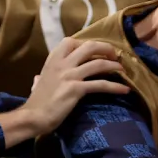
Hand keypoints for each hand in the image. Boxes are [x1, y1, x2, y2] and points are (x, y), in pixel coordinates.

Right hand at [1, 37, 126, 142]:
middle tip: (115, 56)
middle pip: (89, 46)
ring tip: (123, 71)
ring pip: (98, 63)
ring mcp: (69, 75)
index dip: (87, 43)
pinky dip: (116, 87)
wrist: (32, 116)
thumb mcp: (38, 83)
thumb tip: (38, 78)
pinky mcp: (76, 89)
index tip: (97, 51)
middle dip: (106, 48)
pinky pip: (101, 85)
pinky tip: (125, 90)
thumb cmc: (36, 102)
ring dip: (114, 66)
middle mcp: (62, 63)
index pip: (72, 41)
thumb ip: (42, 77)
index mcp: (53, 59)